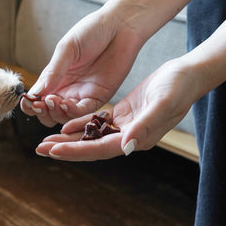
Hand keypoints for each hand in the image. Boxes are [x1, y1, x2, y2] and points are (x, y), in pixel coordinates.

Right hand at [20, 6, 142, 126]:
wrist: (120, 26)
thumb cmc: (92, 31)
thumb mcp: (67, 49)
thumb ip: (52, 72)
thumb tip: (34, 93)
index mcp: (54, 77)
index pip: (37, 98)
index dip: (30, 104)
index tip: (29, 100)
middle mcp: (66, 89)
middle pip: (48, 113)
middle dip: (42, 112)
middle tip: (41, 103)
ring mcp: (81, 95)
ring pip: (64, 116)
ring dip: (56, 112)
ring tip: (53, 101)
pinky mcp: (98, 98)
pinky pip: (83, 112)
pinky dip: (73, 112)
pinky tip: (67, 103)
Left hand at [35, 59, 198, 160]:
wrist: (187, 75)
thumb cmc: (179, 87)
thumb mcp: (162, 103)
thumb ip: (144, 126)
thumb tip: (125, 146)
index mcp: (136, 138)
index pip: (99, 149)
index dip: (74, 150)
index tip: (52, 150)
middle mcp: (128, 137)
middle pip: (90, 147)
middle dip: (64, 148)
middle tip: (39, 149)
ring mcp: (124, 127)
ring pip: (90, 136)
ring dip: (68, 139)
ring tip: (46, 140)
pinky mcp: (122, 115)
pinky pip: (97, 123)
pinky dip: (80, 124)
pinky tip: (65, 124)